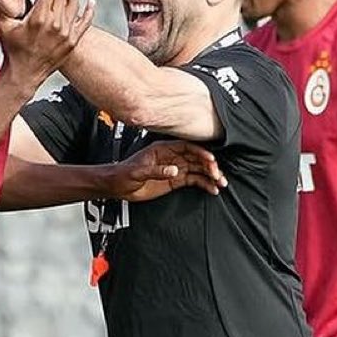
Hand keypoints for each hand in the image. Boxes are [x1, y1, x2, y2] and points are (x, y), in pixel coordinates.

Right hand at [0, 0, 95, 88]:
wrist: (24, 74)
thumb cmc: (12, 49)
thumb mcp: (2, 26)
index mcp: (39, 18)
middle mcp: (55, 24)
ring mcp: (66, 34)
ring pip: (74, 5)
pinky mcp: (72, 42)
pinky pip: (85, 22)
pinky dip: (89, 11)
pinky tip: (90, 2)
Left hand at [105, 140, 224, 201]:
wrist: (117, 186)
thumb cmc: (123, 174)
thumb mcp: (138, 172)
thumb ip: (157, 170)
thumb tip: (174, 170)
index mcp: (163, 149)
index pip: (187, 147)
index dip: (200, 152)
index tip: (210, 160)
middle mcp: (172, 157)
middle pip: (196, 158)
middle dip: (209, 166)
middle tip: (218, 174)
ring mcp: (175, 169)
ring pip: (198, 170)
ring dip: (210, 176)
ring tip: (220, 183)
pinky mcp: (175, 180)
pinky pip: (193, 181)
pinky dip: (204, 184)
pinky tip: (212, 189)